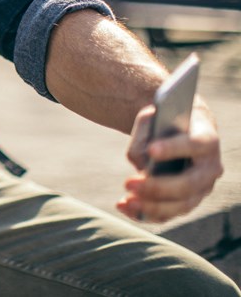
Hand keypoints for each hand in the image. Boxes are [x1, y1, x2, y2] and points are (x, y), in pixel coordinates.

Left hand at [117, 100, 223, 222]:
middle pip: (188, 184)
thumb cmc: (164, 121)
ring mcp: (201, 189)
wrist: (177, 131)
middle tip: (128, 183)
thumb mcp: (152, 118)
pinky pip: (168, 214)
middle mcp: (209, 169)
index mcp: (206, 140)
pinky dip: (145, 214)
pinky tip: (123, 206)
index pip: (194, 145)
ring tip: (126, 201)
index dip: (173, 148)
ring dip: (151, 206)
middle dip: (158, 187)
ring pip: (181, 205)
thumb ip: (144, 136)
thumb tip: (141, 164)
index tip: (151, 150)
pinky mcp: (186, 202)